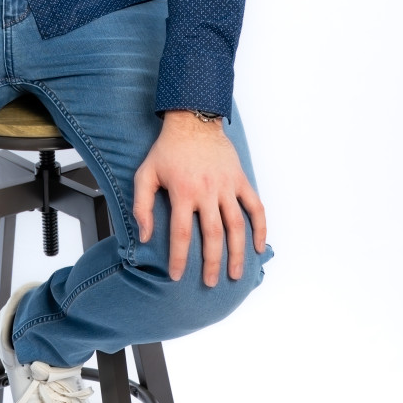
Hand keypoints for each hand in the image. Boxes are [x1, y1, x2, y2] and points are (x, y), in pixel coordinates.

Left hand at [132, 111, 266, 286]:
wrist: (193, 121)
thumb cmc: (167, 149)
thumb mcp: (145, 174)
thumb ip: (142, 206)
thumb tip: (145, 235)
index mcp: (183, 192)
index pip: (181, 234)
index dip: (179, 258)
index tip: (177, 276)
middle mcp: (207, 191)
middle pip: (212, 235)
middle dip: (211, 262)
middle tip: (210, 282)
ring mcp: (227, 186)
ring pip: (236, 225)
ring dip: (238, 252)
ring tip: (236, 273)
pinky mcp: (240, 180)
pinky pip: (255, 206)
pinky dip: (260, 227)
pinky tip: (259, 246)